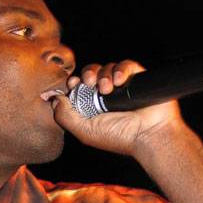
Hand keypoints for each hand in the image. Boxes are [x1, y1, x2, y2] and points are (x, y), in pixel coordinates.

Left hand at [45, 60, 188, 157]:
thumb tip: (54, 98)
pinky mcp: (137, 78)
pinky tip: (120, 81)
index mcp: (91, 105)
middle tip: (89, 83)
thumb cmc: (117, 137)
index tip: (73, 83)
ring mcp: (122, 86)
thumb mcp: (84, 131)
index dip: (74, 82)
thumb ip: (65, 116)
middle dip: (87, 74)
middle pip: (90, 73)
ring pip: (107, 67)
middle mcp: (106, 95)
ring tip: (107, 89)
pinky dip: (121, 70)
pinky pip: (126, 65)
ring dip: (104, 75)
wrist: (148, 135)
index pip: (78, 86)